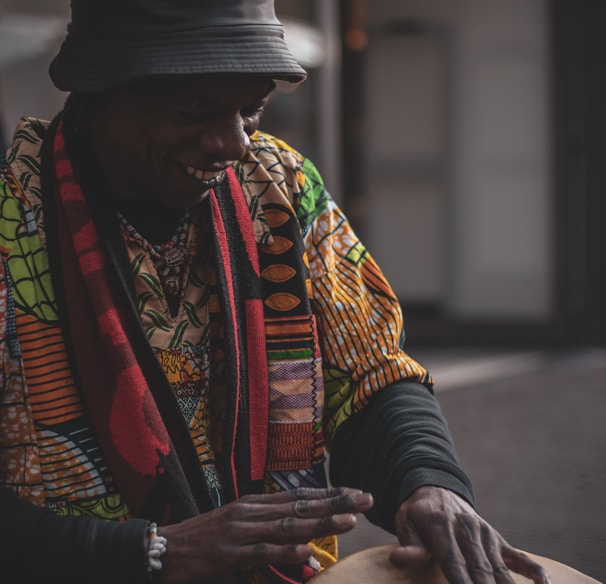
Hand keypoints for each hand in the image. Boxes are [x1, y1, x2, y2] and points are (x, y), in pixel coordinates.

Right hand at [158, 487, 372, 583]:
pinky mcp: (229, 554)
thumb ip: (268, 532)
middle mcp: (252, 512)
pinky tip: (307, 552)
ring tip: (348, 519)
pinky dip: (286, 553)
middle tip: (366, 499)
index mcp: (256, 504)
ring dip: (321, 523)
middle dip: (336, 502)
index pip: (300, 497)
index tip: (356, 492)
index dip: (330, 494)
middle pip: (301, 506)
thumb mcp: (238, 527)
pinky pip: (262, 553)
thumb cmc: (205, 539)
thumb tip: (301, 543)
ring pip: (288, 526)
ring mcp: (242, 532)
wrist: (165, 548)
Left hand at [390, 486, 550, 582]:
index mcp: (441, 527)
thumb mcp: (405, 523)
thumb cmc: (417, 515)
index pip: (453, 562)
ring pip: (499, 569)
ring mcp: (485, 534)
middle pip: (480, 570)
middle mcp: (467, 529)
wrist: (436, 489)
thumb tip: (398, 560)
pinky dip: (534, 571)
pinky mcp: (498, 539)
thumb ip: (408, 544)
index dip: (461, 583)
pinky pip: (519, 557)